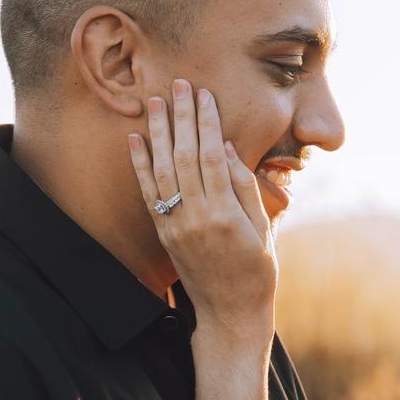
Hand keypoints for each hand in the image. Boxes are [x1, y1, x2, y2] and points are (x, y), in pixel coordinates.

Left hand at [128, 79, 276, 346]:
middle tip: (178, 84)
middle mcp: (196, 219)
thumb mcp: (263, 232)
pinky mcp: (164, 235)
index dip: (206, 123)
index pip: (211, 157)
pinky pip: (148, 193)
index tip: (204, 94)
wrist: (229, 315)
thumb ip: (245, 190)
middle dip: (181, 117)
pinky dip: (140, 164)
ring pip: (162, 170)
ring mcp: (176, 227)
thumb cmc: (256, 274)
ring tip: (155, 100)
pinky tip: (136, 138)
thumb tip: (226, 148)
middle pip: (184, 156)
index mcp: (226, 216)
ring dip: (158, 132)